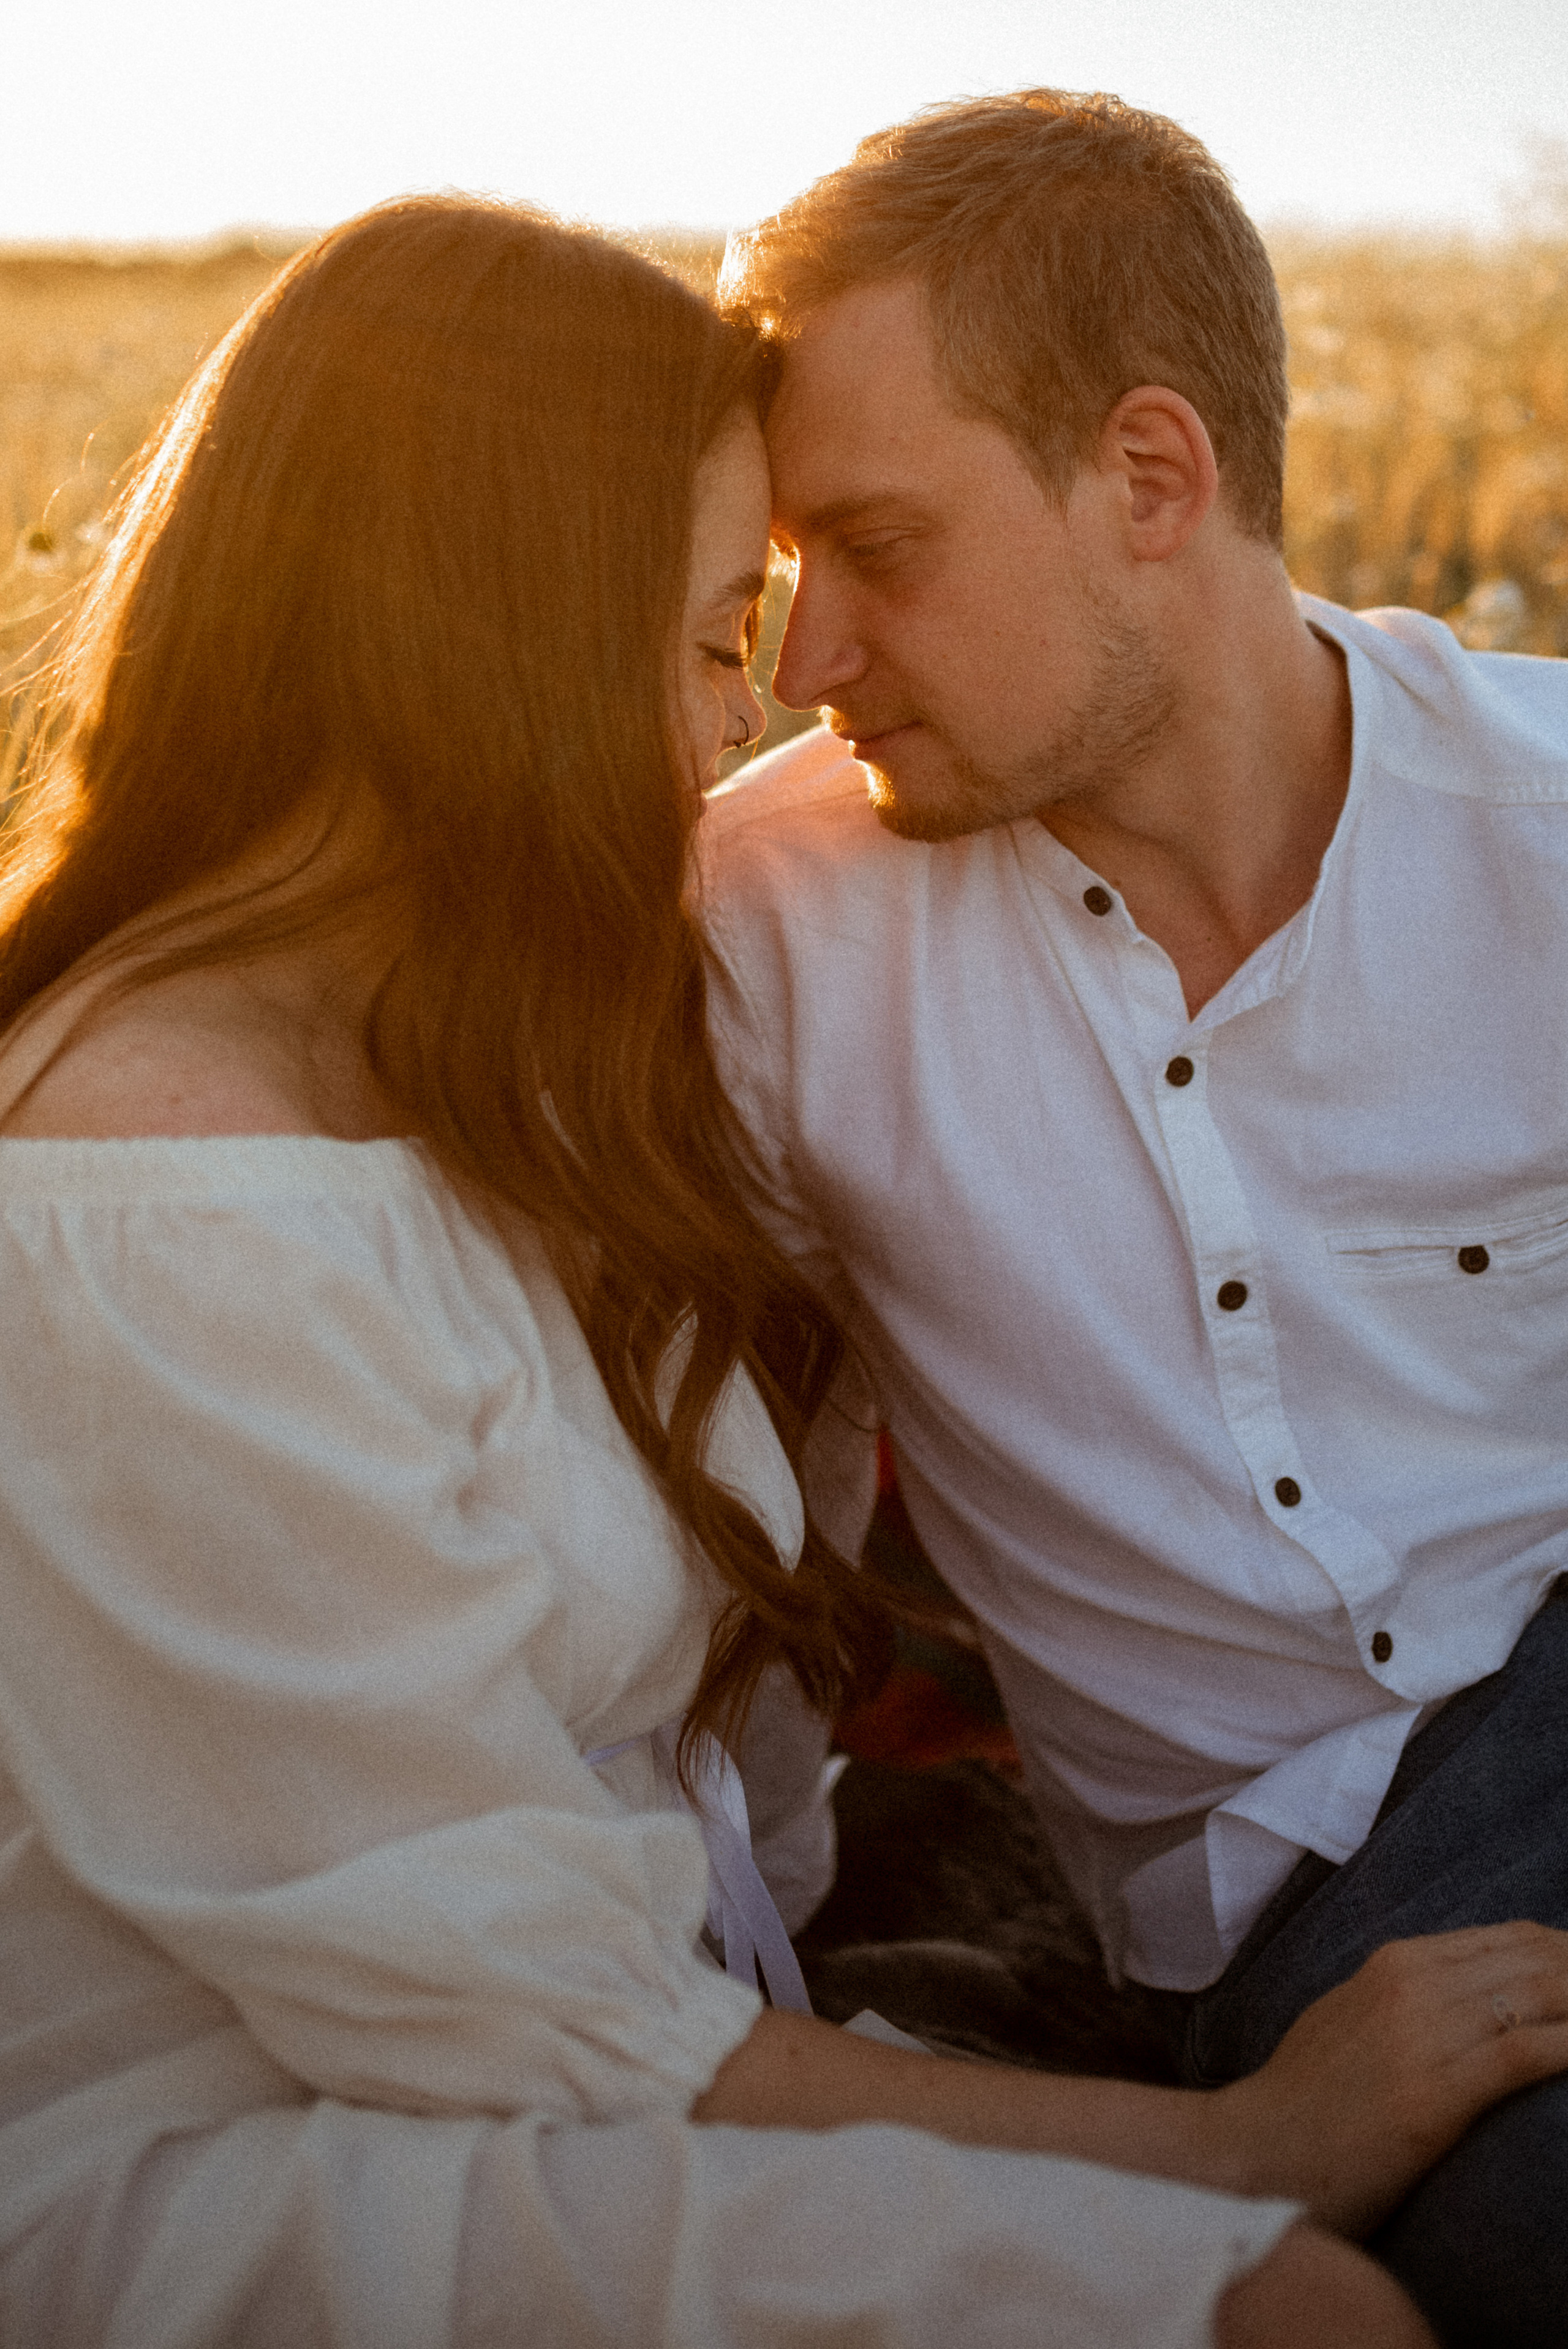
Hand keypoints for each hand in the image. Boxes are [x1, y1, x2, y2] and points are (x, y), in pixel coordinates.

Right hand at [1214, 1922, 1567, 2233]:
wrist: (1254, 2155)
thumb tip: (1479, 1991)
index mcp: (1396, 1961)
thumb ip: (1412, 1994)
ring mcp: (1420, 2036)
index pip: (1510, 1938)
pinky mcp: (1431, 2095)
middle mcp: (1411, 1984)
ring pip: (1539, 1996)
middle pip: (1535, 1960)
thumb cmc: (1306, 2099)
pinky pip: (1522, 2053)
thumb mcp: (1354, 2016)